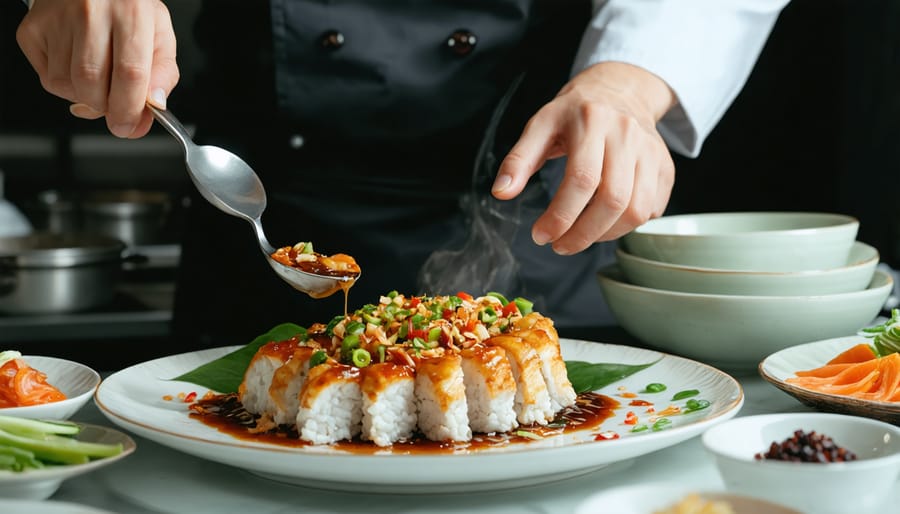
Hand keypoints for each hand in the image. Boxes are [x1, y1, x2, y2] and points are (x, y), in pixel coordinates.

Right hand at [16, 0, 178, 138]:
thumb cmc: (127, 9)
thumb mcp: (159, 34)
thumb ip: (163, 73)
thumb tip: (154, 105)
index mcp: (131, 12)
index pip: (129, 74)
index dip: (129, 110)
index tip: (130, 127)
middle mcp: (91, 12)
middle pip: (93, 84)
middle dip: (107, 108)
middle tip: (116, 105)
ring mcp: (57, 19)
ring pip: (66, 86)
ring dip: (86, 97)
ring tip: (99, 77)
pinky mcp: (32, 29)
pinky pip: (47, 78)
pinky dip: (66, 86)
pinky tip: (77, 65)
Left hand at [492, 62, 675, 254]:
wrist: (618, 91)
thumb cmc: (572, 114)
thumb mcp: (539, 126)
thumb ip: (518, 160)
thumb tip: (501, 192)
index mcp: (592, 121)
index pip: (582, 180)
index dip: (561, 216)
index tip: (541, 235)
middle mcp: (627, 134)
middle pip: (613, 200)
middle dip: (583, 234)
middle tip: (560, 246)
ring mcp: (652, 151)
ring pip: (637, 210)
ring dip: (605, 235)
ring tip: (580, 236)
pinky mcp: (666, 167)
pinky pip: (652, 209)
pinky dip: (627, 225)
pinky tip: (604, 222)